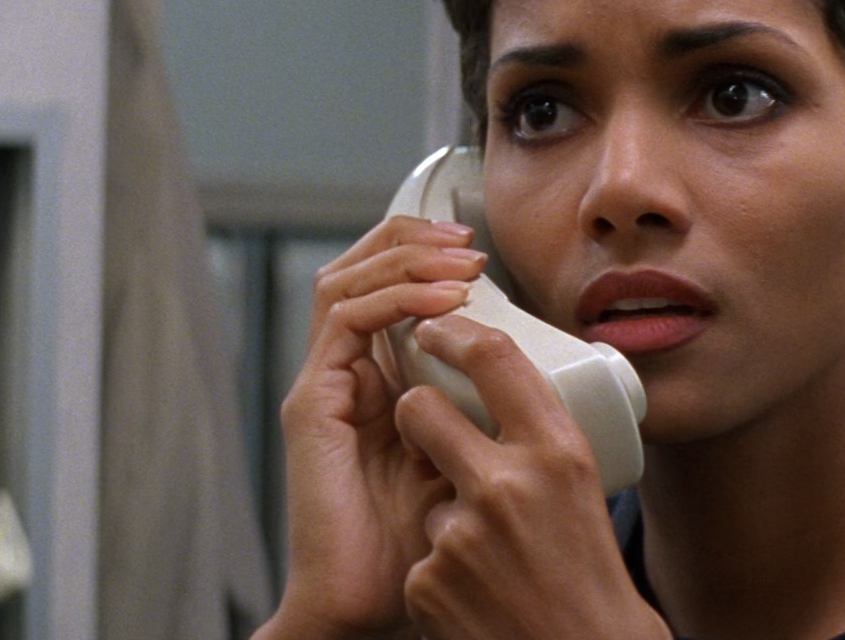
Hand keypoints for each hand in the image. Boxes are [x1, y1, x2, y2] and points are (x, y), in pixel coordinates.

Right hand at [257, 217, 487, 639]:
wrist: (365, 605)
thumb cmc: (415, 543)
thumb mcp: (464, 457)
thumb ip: (475, 412)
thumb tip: (533, 369)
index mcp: (372, 379)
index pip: (383, 286)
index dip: (423, 256)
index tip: (478, 252)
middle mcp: (340, 374)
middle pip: (356, 268)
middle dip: (412, 241)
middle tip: (468, 242)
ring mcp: (321, 385)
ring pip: (344, 281)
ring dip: (406, 261)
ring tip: (460, 264)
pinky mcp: (311, 404)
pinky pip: (344, 323)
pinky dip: (393, 299)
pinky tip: (440, 303)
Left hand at [393, 315, 671, 639]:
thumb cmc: (590, 577)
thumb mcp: (582, 489)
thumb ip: (542, 440)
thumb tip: (506, 382)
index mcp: (558, 452)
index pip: (495, 358)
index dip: (455, 332)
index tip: (435, 329)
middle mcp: (508, 483)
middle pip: (422, 408)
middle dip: (416, 415)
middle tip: (428, 431)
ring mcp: (461, 533)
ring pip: (423, 491)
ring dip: (445, 518)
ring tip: (490, 558)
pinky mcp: (429, 579)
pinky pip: (420, 554)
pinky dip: (442, 573)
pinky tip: (477, 596)